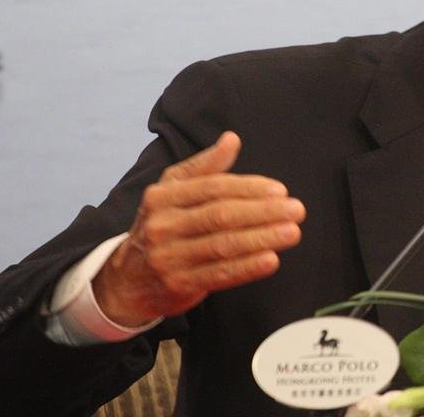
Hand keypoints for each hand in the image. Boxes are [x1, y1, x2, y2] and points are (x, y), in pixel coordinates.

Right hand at [92, 131, 305, 326]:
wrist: (127, 280)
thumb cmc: (162, 226)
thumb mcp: (173, 190)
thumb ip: (205, 166)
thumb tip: (232, 139)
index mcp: (163, 196)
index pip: (213, 188)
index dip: (249, 188)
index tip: (280, 191)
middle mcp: (163, 225)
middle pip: (220, 216)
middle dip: (263, 212)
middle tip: (297, 210)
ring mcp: (168, 257)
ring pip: (223, 245)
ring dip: (263, 238)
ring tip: (293, 232)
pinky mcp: (178, 285)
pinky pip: (219, 275)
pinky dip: (248, 267)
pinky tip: (272, 260)